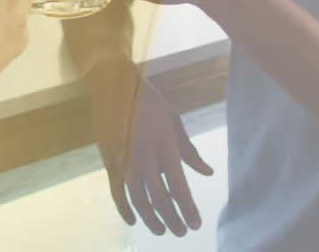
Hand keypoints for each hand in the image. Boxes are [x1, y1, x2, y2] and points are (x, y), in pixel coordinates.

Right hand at [87, 57, 213, 236]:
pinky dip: (124, 209)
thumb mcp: (174, 122)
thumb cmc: (148, 103)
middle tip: (181, 232)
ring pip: (138, 199)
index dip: (188, 209)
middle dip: (172, 219)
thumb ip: (189, 151)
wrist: (113, 87)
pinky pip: (117, 191)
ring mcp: (125, 160)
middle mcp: (145, 157)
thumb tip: (208, 172)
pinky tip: (134, 220)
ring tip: (162, 230)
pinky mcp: (110, 161)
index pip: (178, 186)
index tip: (196, 224)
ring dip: (151, 219)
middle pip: (159, 198)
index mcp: (165, 146)